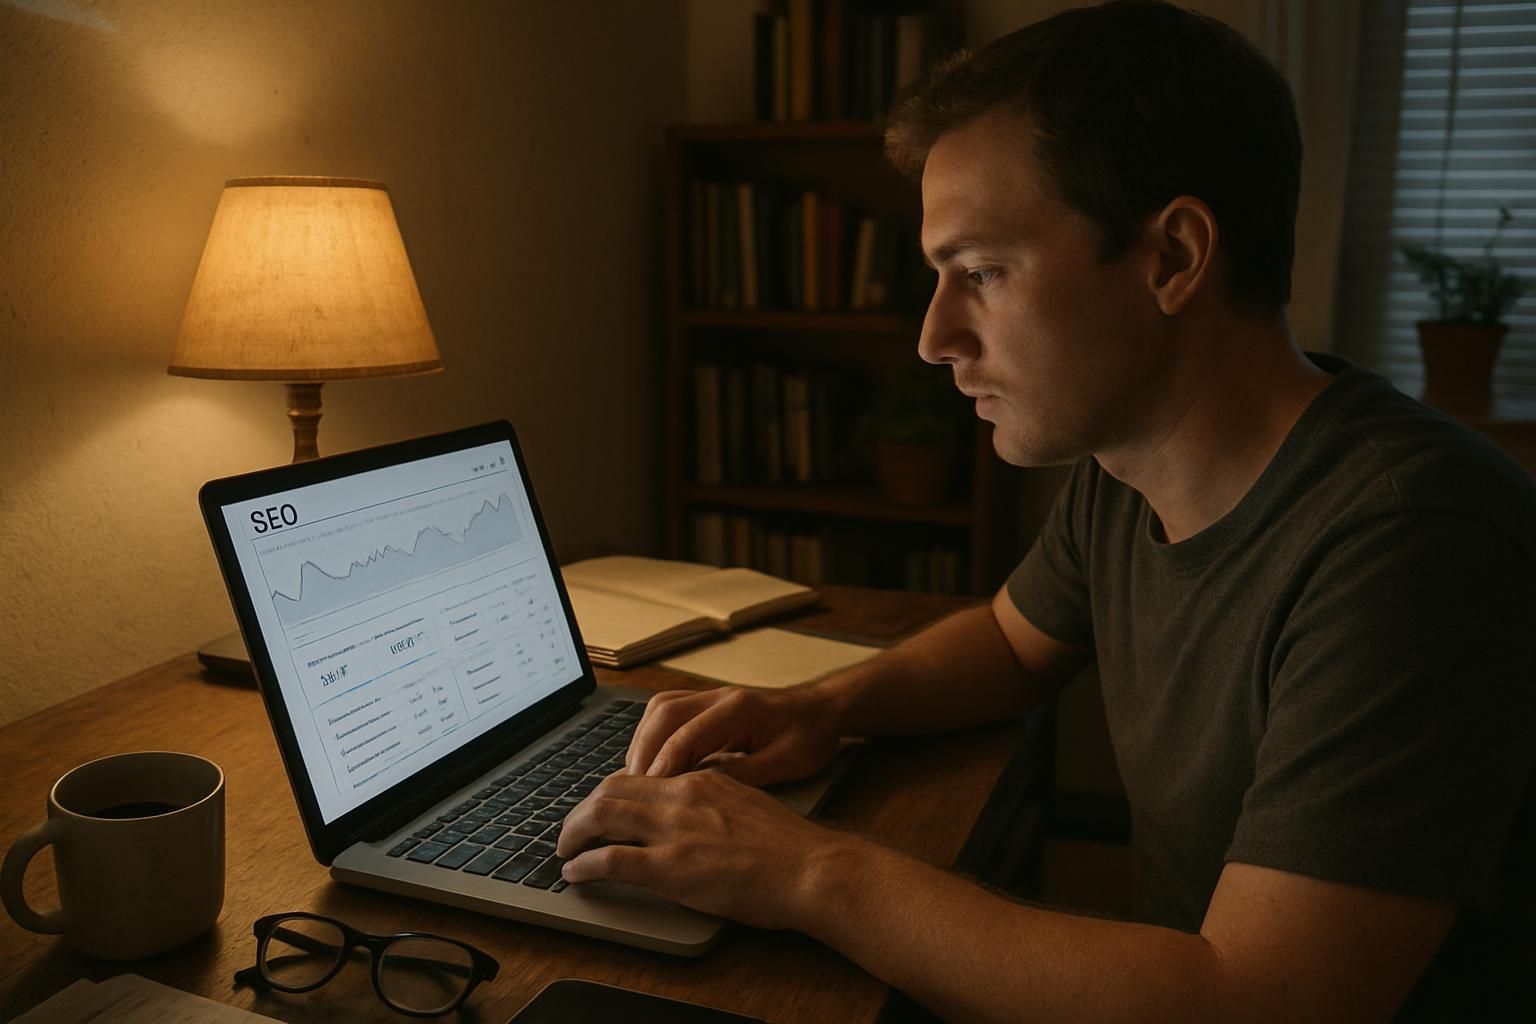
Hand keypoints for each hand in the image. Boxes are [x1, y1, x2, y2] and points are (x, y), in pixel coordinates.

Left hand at [554, 770, 848, 929]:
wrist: (811, 867)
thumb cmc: (790, 846)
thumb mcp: (747, 803)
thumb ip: (714, 800)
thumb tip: (692, 813)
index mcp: (700, 779)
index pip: (638, 774)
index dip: (609, 793)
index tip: (600, 810)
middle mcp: (681, 795)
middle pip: (611, 788)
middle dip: (582, 809)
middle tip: (572, 829)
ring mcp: (674, 830)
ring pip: (601, 815)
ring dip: (573, 831)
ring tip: (564, 849)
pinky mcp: (672, 867)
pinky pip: (610, 859)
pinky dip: (584, 864)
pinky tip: (575, 873)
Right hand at [625, 685, 844, 784]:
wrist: (823, 709)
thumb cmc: (811, 736)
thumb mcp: (787, 763)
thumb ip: (744, 774)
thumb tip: (699, 791)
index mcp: (740, 709)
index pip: (688, 732)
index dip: (664, 762)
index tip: (648, 791)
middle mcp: (720, 696)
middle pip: (664, 713)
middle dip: (643, 751)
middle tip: (631, 789)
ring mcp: (712, 696)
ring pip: (660, 709)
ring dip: (643, 742)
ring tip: (636, 779)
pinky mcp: (708, 704)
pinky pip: (668, 712)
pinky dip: (652, 736)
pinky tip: (651, 763)